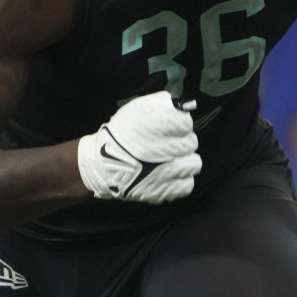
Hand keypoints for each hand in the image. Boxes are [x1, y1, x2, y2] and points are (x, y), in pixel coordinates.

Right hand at [77, 91, 201, 203]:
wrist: (101, 165)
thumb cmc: (120, 134)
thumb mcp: (137, 109)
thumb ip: (162, 104)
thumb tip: (183, 106)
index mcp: (159, 126)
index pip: (186, 123)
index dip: (179, 125)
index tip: (171, 128)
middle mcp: (168, 149)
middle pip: (192, 143)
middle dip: (182, 143)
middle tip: (168, 145)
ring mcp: (168, 172)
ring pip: (194, 164)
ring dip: (185, 161)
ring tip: (171, 161)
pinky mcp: (165, 191)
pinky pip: (188, 185)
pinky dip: (181, 180)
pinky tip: (170, 176)